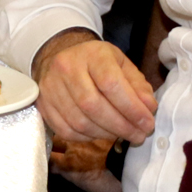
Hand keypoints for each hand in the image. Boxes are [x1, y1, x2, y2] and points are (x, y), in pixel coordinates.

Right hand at [33, 33, 157, 143]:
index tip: (147, 123)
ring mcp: (50, 87)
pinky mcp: (43, 105)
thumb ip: (138, 87)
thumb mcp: (122, 66)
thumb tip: (148, 108)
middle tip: (138, 135)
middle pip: (93, 105)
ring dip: (106, 134)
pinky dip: (88, 137)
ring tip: (122, 135)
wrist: (62, 59)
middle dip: (120, 126)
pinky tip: (101, 133)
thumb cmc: (97, 64)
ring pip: (80, 121)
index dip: (131, 108)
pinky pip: (66, 130)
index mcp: (92, 54)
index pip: (111, 83)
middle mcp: (66, 68)